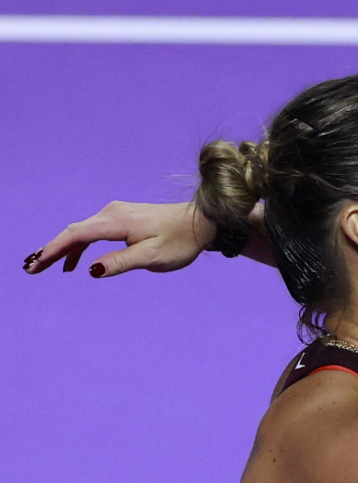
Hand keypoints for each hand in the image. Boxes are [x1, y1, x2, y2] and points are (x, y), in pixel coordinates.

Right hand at [23, 201, 213, 277]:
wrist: (201, 222)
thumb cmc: (180, 241)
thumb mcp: (152, 257)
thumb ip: (120, 262)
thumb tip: (90, 270)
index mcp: (116, 221)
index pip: (75, 236)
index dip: (53, 251)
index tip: (35, 266)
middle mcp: (111, 213)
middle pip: (73, 232)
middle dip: (51, 250)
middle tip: (30, 269)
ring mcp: (116, 213)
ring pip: (81, 231)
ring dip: (63, 249)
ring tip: (46, 267)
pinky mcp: (122, 217)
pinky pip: (93, 231)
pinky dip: (80, 245)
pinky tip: (77, 263)